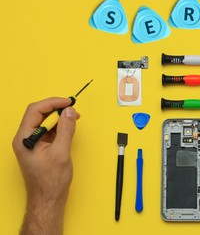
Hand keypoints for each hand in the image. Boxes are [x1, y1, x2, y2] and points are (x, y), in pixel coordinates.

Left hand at [12, 97, 78, 233]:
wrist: (48, 199)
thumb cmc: (51, 181)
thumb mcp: (61, 152)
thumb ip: (66, 130)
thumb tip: (70, 111)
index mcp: (24, 138)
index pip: (35, 111)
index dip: (52, 103)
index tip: (68, 102)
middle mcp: (25, 138)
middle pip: (39, 114)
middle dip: (57, 109)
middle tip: (73, 109)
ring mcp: (32, 143)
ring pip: (45, 121)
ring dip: (59, 118)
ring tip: (74, 118)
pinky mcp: (40, 147)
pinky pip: (49, 130)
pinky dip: (60, 127)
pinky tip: (69, 128)